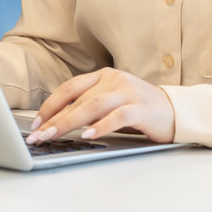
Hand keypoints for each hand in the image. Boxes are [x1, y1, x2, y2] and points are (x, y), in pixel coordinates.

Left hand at [25, 68, 175, 144]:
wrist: (176, 111)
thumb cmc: (139, 110)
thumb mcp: (111, 102)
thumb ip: (90, 107)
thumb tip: (57, 123)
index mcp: (104, 76)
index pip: (70, 88)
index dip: (50, 105)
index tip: (36, 123)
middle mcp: (114, 80)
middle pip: (78, 99)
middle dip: (54, 118)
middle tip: (38, 135)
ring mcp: (128, 92)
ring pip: (93, 105)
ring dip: (70, 122)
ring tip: (54, 135)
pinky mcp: (142, 108)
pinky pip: (118, 116)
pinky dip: (101, 126)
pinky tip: (88, 136)